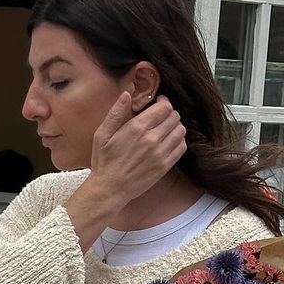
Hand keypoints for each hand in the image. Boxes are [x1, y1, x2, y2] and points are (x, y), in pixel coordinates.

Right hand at [90, 92, 188, 209]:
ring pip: (180, 130)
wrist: (110, 189)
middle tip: (161, 117)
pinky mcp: (164, 166)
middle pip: (175, 116)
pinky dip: (178, 141)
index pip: (164, 107)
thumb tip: (127, 94)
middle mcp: (151, 139)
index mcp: (137, 128)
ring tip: (165, 129)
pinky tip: (169, 142)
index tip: (158, 104)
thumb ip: (116, 113)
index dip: (164, 102)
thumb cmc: (104, 162)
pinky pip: (181, 147)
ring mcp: (160, 153)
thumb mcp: (102, 135)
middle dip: (169, 113)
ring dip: (175, 127)